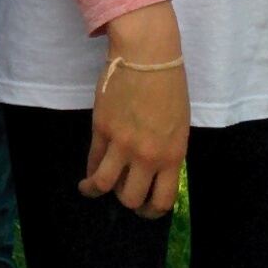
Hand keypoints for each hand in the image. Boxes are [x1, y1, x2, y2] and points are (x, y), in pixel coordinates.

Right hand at [85, 7, 188, 217]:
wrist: (147, 55)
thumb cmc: (169, 85)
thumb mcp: (179, 125)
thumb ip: (166, 151)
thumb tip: (150, 169)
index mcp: (172, 155)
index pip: (162, 200)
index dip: (151, 211)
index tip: (145, 210)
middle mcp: (147, 155)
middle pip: (131, 198)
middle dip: (126, 200)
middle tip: (121, 194)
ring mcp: (122, 143)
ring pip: (105, 184)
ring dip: (97, 191)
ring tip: (92, 189)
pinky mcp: (101, 129)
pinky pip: (93, 160)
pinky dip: (89, 171)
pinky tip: (88, 173)